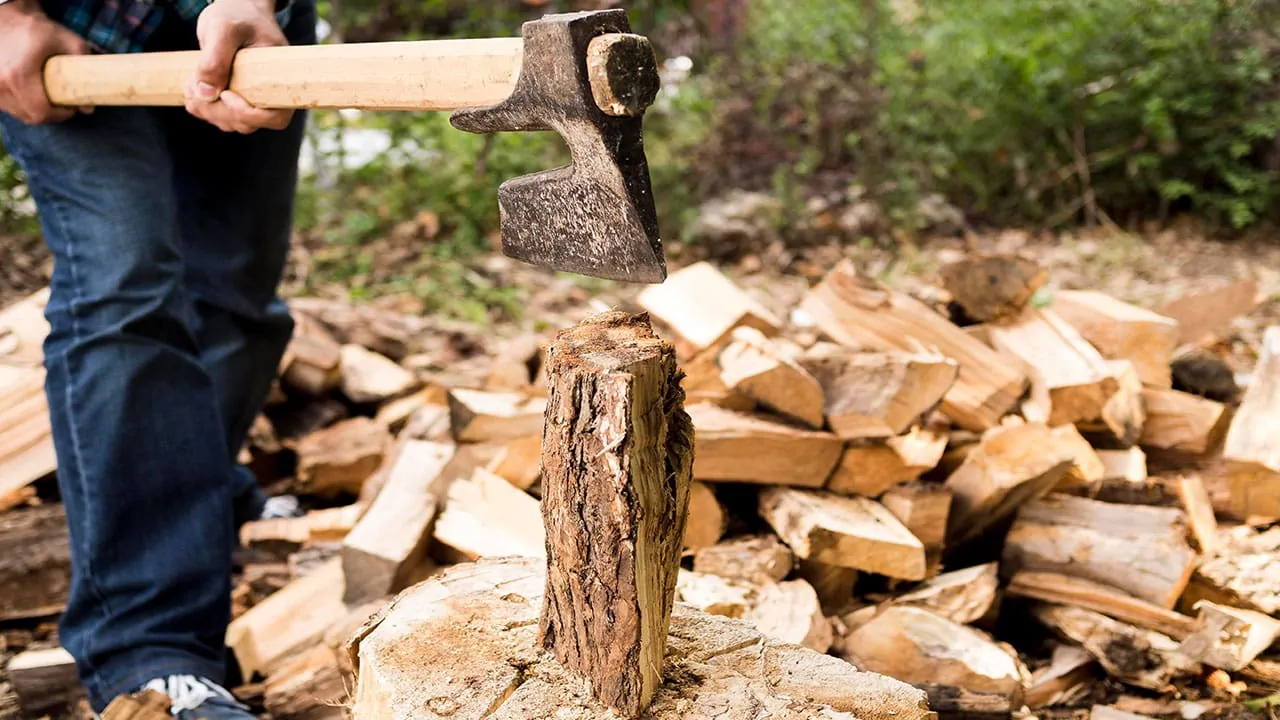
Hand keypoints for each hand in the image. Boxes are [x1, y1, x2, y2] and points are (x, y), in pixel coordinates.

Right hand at [0, 0, 91, 123]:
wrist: (5, 17)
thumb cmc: (35, 29)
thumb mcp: (67, 41)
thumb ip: (84, 66)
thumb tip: (89, 107)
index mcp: (18, 75)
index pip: (41, 112)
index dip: (60, 115)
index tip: (71, 107)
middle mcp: (1, 84)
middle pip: (30, 115)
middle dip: (50, 114)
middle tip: (62, 104)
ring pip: (18, 112)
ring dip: (34, 110)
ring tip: (47, 97)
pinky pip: (7, 105)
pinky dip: (21, 104)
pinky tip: (31, 93)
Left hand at [186, 0, 292, 132]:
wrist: (236, 8)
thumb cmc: (236, 13)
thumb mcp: (223, 29)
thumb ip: (214, 60)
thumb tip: (206, 95)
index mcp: (280, 79)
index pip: (276, 118)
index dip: (249, 115)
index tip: (226, 94)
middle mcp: (270, 94)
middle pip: (247, 124)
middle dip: (216, 109)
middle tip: (195, 82)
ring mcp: (253, 98)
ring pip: (231, 123)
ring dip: (206, 108)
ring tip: (192, 77)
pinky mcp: (237, 98)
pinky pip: (220, 116)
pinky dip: (201, 105)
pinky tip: (192, 83)